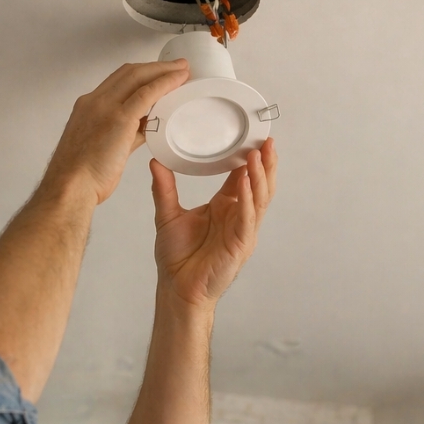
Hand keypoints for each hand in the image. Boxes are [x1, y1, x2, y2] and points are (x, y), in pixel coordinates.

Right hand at [43, 60, 189, 204]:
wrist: (69, 188)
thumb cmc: (82, 177)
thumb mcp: (101, 148)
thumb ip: (124, 135)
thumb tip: (142, 130)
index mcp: (87, 107)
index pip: (117, 80)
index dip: (140, 73)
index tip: (157, 73)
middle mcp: (94, 101)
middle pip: (129, 73)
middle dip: (155, 67)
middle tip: (177, 66)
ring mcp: (105, 107)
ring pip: (138, 77)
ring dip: (163, 71)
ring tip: (182, 70)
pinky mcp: (118, 119)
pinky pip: (146, 94)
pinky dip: (164, 83)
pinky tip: (179, 81)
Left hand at [149, 139, 276, 307]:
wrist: (176, 288)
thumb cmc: (177, 257)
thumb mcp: (168, 215)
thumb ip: (164, 188)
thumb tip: (156, 161)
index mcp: (224, 207)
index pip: (243, 178)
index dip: (250, 158)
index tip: (254, 136)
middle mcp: (237, 216)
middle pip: (259, 185)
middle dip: (265, 163)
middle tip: (267, 139)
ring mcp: (242, 231)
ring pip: (259, 199)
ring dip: (260, 176)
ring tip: (259, 155)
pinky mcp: (240, 245)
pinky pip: (248, 219)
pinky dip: (249, 200)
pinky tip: (246, 183)